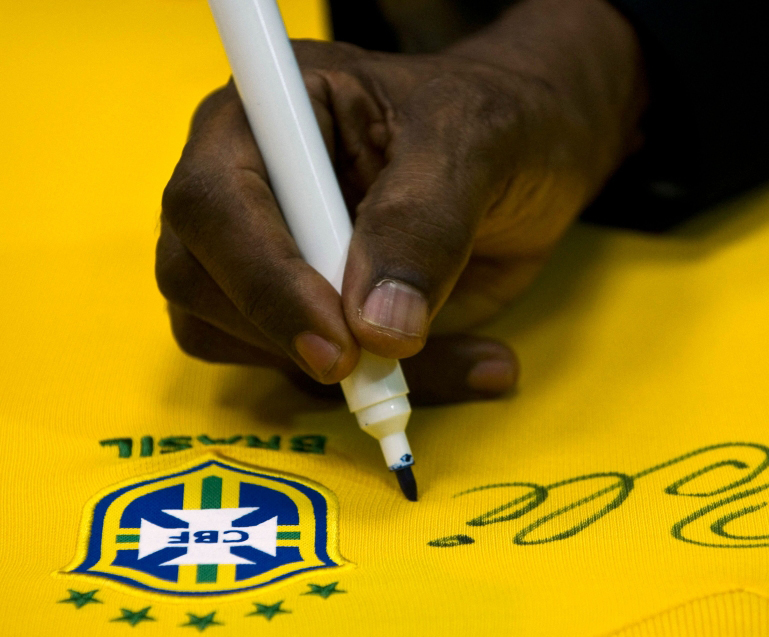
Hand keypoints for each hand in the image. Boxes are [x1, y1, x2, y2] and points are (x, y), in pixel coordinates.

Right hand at [156, 0, 644, 404]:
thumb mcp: (474, 146)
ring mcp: (268, 255)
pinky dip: (384, 391)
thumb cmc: (496, 123)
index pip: (214, 201)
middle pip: (197, 280)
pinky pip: (307, 374)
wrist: (530, 158)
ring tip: (475, 359)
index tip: (339, 344)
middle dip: (286, 338)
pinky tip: (471, 365)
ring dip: (349, 379)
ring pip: (241, 342)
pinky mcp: (304, 313)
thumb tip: (375, 326)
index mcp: (271, 114)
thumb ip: (423, 222)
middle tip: (389, 370)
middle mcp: (247, 185)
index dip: (263, 279)